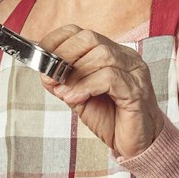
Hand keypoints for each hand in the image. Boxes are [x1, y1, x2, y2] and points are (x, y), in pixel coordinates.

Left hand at [36, 25, 164, 158]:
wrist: (137, 144)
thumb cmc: (112, 118)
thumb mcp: (80, 97)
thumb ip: (64, 81)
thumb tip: (44, 70)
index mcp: (112, 53)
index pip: (81, 33)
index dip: (57, 41)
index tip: (41, 58)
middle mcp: (125, 57)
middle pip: (91, 38)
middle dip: (64, 55)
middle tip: (50, 75)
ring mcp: (134, 72)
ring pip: (101, 55)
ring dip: (74, 74)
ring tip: (62, 92)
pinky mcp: (137, 90)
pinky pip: (110, 77)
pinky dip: (86, 86)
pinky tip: (75, 98)